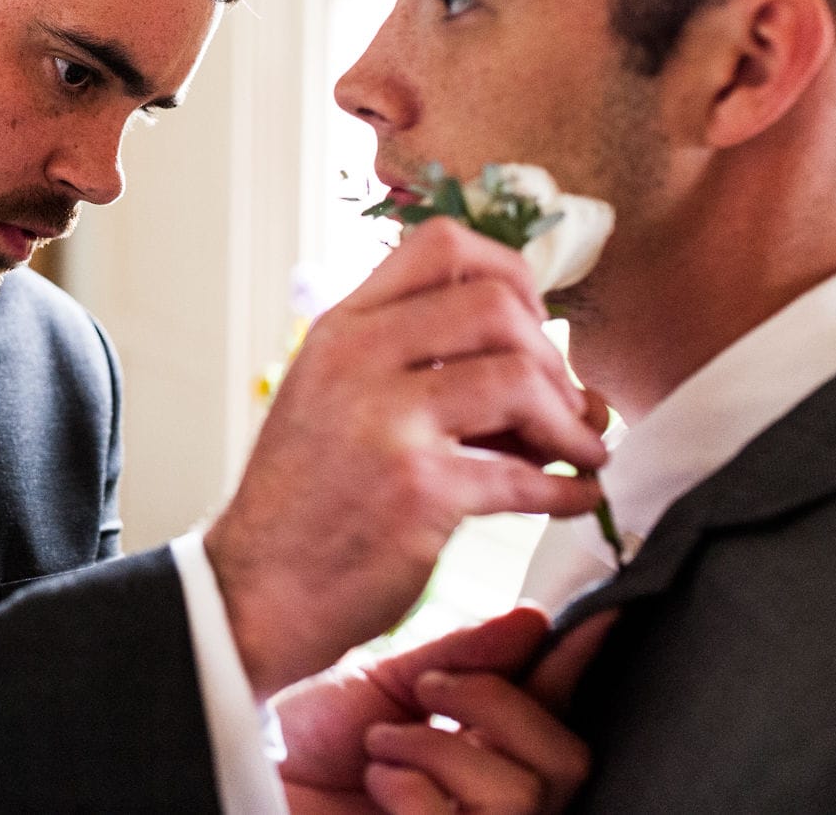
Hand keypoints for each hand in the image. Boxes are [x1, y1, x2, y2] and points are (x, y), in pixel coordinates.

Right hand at [206, 218, 607, 696]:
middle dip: (551, 355)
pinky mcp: (419, 490)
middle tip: (562, 403)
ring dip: (571, 422)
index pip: (440, 246)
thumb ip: (415, 366)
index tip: (533, 322)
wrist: (256, 589)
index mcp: (340, 328)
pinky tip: (572, 499)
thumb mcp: (334, 399)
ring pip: (520, 377)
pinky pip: (525, 476)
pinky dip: (567, 489)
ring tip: (579, 452)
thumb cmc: (306, 500)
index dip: (509, 274)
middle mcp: (358, 359)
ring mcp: (386, 422)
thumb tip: (551, 369)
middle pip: (496, 304)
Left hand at [276, 607, 615, 813]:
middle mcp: (488, 794)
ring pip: (524, 795)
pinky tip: (375, 780)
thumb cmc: (302, 736)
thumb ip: (462, 657)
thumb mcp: (386, 682)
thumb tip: (535, 620)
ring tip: (382, 743)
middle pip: (565, 761)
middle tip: (429, 691)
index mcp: (483, 744)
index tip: (599, 615)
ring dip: (438, 752)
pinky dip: (411, 790)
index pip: (557, 706)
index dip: (580, 662)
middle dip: (495, 708)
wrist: (242, 758)